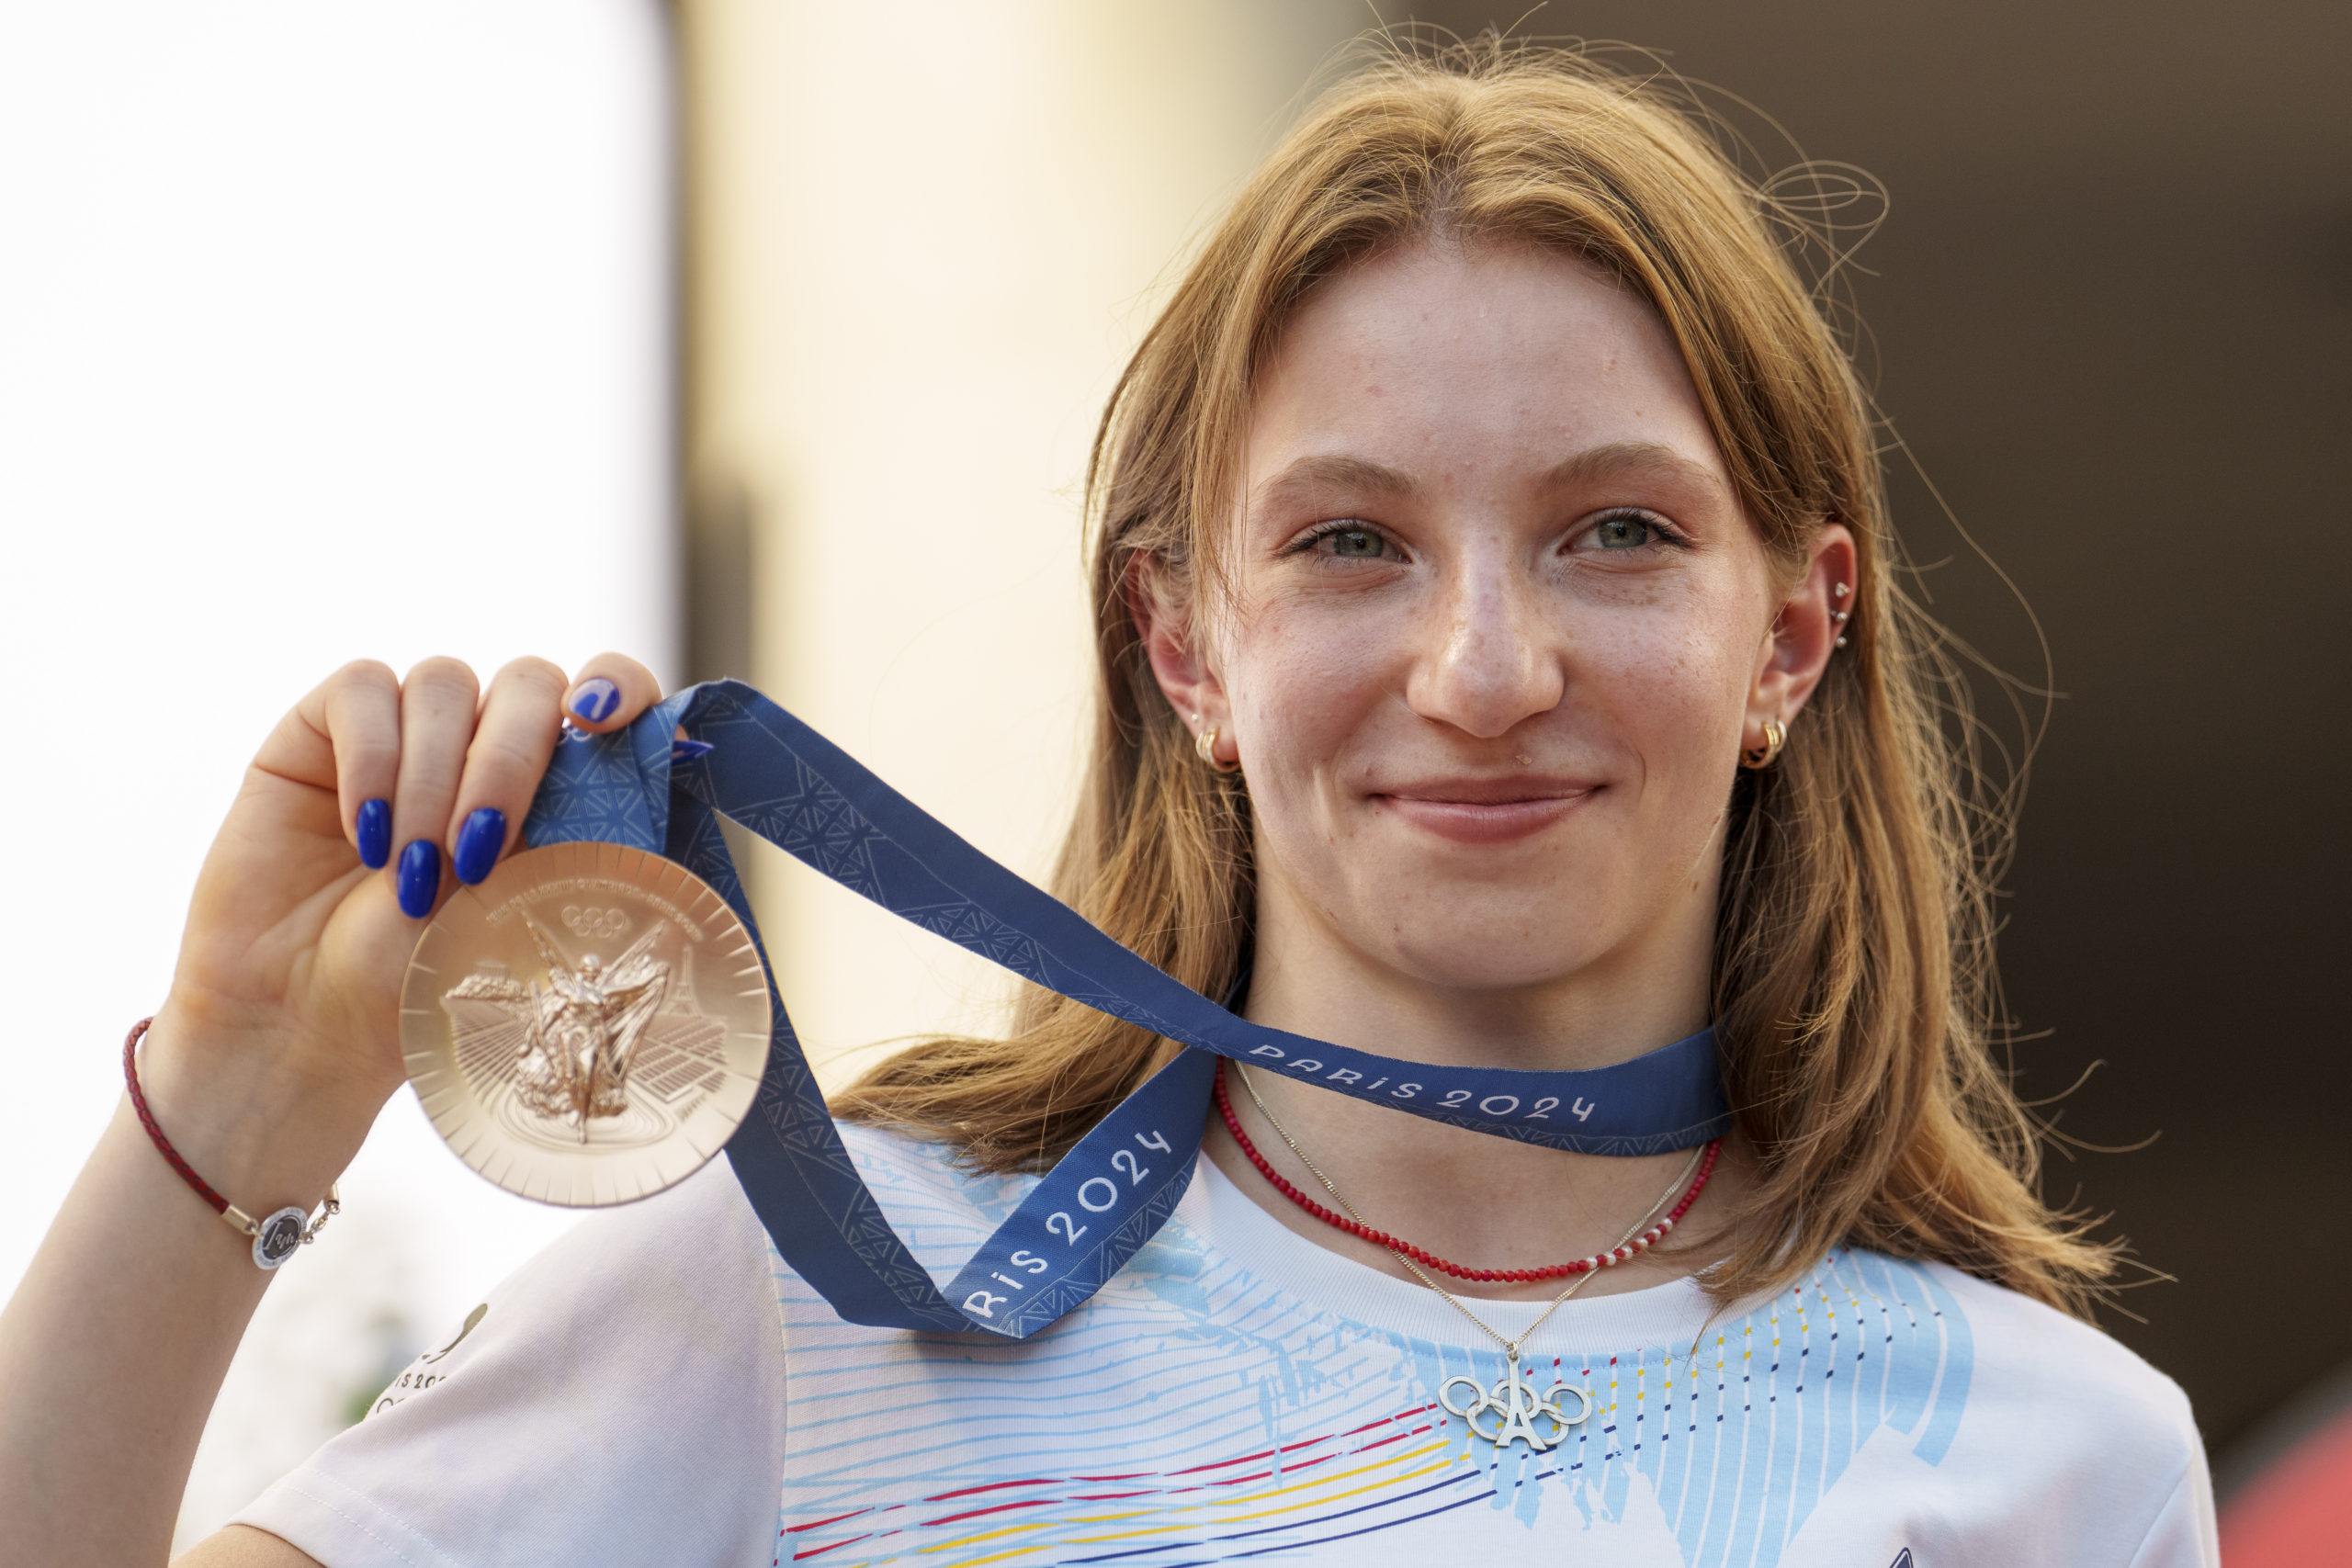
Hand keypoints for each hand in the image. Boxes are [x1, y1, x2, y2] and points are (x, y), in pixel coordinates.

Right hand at [138, 654, 664, 1200]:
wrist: (311, 1023)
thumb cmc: (428, 980)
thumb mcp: (528, 914)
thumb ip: (585, 839)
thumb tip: (664, 770)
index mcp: (556, 780)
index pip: (609, 689)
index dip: (618, 685)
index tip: (602, 721)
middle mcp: (486, 741)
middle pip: (529, 681)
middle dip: (510, 763)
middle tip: (479, 855)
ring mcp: (408, 727)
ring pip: (445, 682)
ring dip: (433, 780)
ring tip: (411, 876)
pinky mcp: (323, 728)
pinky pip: (362, 688)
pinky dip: (371, 759)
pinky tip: (365, 836)